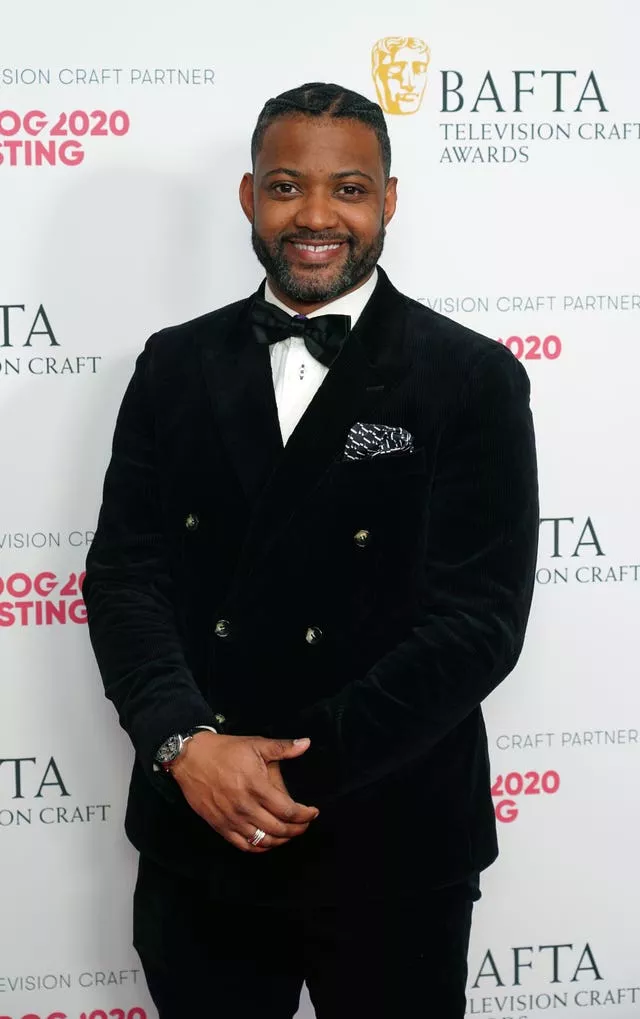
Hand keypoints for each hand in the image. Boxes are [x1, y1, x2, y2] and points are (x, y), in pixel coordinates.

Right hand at [170, 732, 318, 852]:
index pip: (288, 811)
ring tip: (290, 833)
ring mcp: (231, 818)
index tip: (313, 812)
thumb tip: (306, 743)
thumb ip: (283, 747)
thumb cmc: (225, 750)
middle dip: (297, 830)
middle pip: (278, 829)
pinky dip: (260, 847)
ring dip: (281, 840)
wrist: (191, 758)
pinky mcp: (220, 825)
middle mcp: (245, 806)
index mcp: (256, 786)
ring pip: (263, 840)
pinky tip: (268, 841)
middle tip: (304, 824)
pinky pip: (244, 845)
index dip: (305, 815)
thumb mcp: (256, 744)